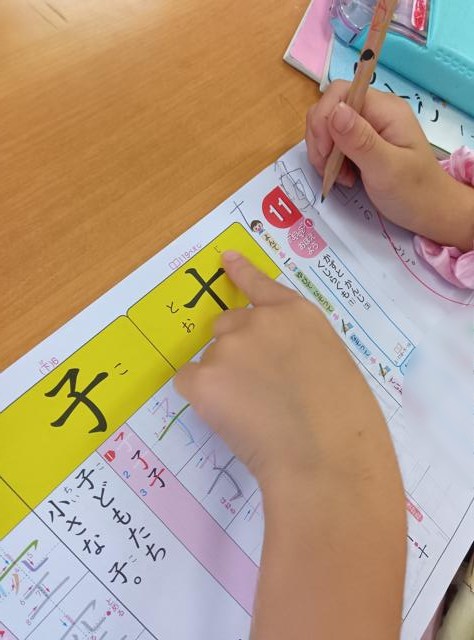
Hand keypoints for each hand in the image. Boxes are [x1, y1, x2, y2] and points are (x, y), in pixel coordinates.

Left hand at [175, 252, 406, 639]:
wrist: (327, 457)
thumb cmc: (346, 422)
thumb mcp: (333, 365)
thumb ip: (298, 349)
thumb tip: (273, 364)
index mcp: (298, 314)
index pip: (261, 285)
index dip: (241, 273)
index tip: (225, 260)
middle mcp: (258, 321)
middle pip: (226, 326)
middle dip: (236, 351)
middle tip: (258, 390)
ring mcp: (228, 347)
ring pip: (211, 359)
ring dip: (222, 379)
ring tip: (255, 414)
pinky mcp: (203, 378)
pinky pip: (189, 382)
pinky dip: (202, 398)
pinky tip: (229, 419)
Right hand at [306, 81, 473, 250]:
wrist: (431, 211)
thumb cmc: (413, 192)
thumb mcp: (386, 169)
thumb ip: (360, 140)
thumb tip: (334, 111)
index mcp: (385, 109)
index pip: (340, 93)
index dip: (325, 119)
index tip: (327, 153)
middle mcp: (376, 111)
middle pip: (329, 109)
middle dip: (321, 140)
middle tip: (330, 170)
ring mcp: (369, 127)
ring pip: (327, 127)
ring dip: (324, 153)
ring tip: (341, 177)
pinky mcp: (363, 143)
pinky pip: (334, 142)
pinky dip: (331, 161)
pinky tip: (345, 177)